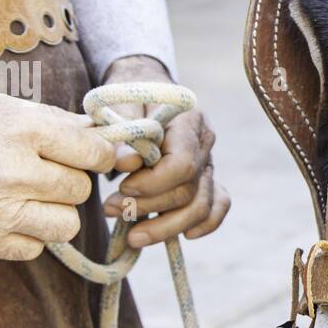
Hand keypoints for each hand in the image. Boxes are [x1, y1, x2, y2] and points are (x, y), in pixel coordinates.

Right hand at [0, 90, 114, 259]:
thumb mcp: (6, 107)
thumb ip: (57, 122)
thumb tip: (103, 134)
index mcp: (24, 130)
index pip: (93, 153)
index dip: (99, 156)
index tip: (92, 157)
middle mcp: (14, 171)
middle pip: (79, 189)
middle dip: (68, 181)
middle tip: (45, 174)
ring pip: (66, 224)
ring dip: (55, 212)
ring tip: (31, 198)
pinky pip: (34, 249)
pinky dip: (28, 236)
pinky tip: (10, 216)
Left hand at [100, 56, 230, 247]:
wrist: (145, 90)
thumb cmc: (128, 97)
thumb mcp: (118, 106)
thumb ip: (123, 132)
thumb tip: (125, 164)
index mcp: (188, 120)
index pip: (182, 164)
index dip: (152, 184)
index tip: (122, 186)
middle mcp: (205, 143)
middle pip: (188, 191)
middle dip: (148, 208)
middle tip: (110, 209)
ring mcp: (209, 163)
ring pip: (201, 207)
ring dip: (166, 227)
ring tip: (132, 235)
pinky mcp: (207, 178)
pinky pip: (217, 207)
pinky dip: (205, 225)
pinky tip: (183, 236)